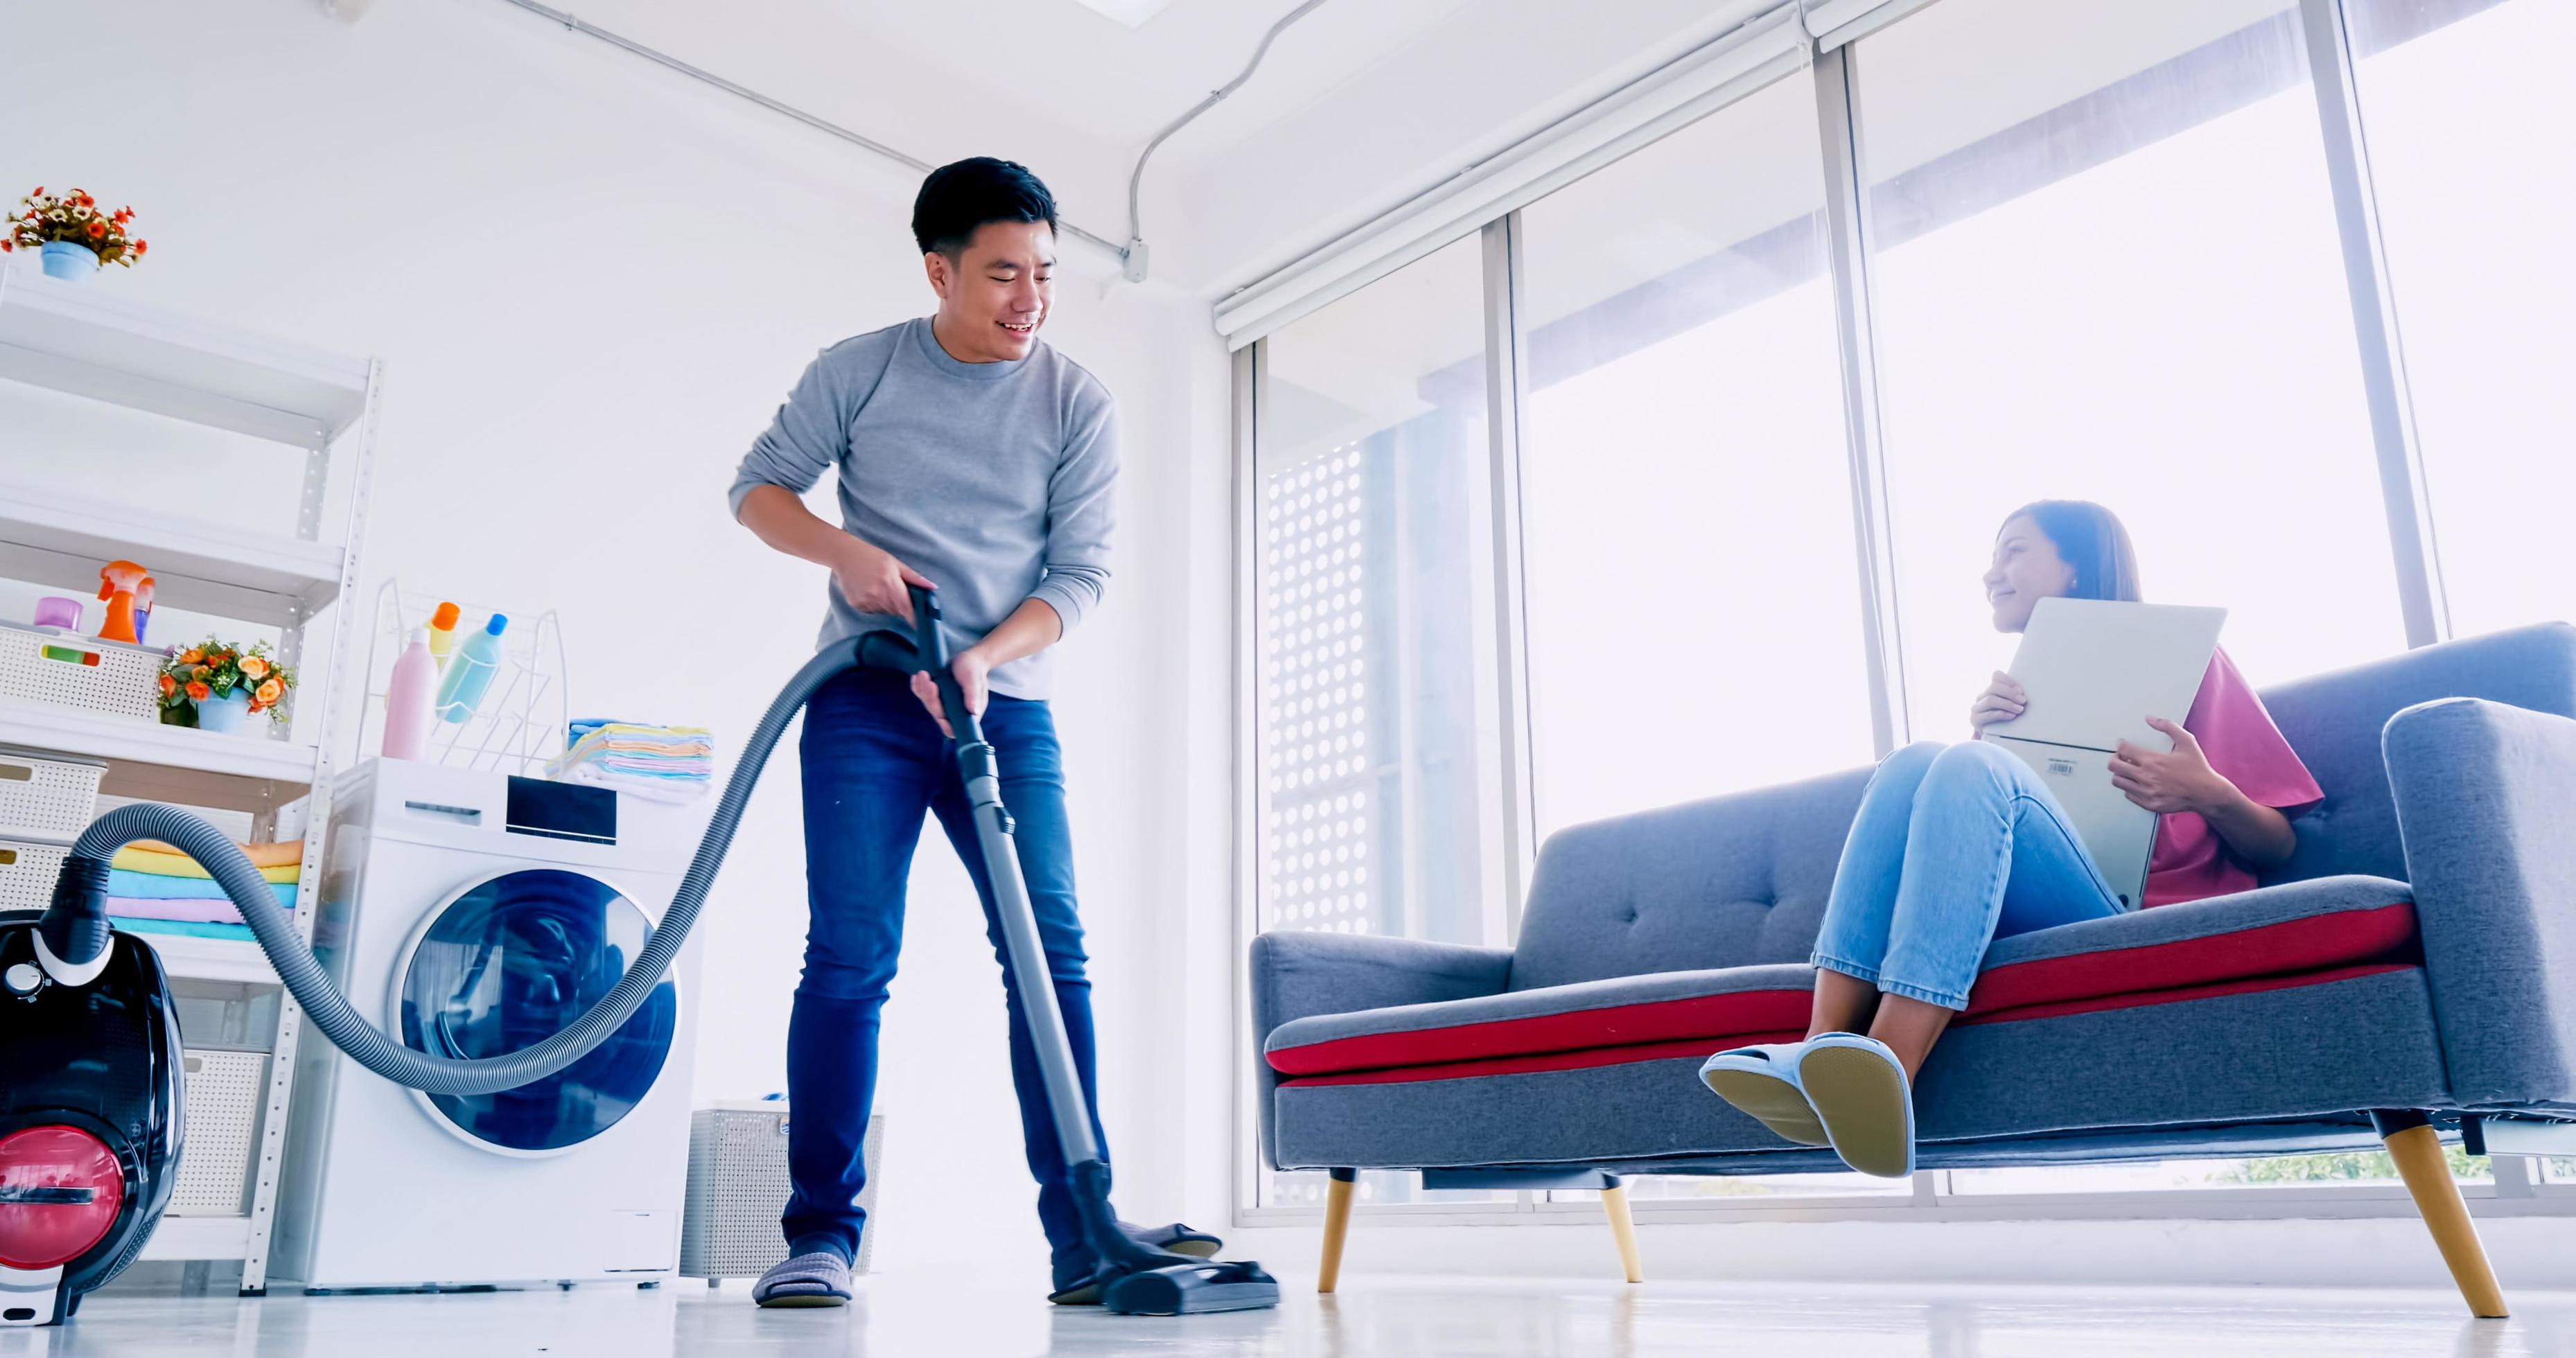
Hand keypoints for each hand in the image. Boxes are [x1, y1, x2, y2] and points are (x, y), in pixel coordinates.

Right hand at [829, 535, 934, 622]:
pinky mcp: (856, 604)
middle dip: (899, 605)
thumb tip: (932, 587)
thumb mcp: (895, 563)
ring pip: (884, 612)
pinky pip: (871, 611)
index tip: (918, 623)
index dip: (913, 617)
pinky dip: (874, 605)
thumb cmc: (872, 557)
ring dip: (886, 605)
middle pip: (896, 611)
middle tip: (894, 591)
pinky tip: (869, 591)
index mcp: (890, 583)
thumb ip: (914, 577)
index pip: (906, 607)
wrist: (845, 556)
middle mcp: (877, 595)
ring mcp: (865, 601)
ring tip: (879, 588)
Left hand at [911, 646, 990, 737]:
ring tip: (923, 674)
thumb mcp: (974, 681)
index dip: (947, 727)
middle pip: (937, 713)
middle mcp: (953, 712)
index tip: (941, 719)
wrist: (969, 660)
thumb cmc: (975, 671)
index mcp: (966, 713)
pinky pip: (922, 694)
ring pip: (928, 704)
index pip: (954, 728)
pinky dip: (917, 687)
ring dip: (923, 690)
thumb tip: (974, 712)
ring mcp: (942, 704)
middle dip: (931, 698)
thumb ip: (973, 696)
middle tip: (930, 682)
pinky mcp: (934, 695)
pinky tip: (915, 678)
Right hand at [1969, 671, 2026, 734]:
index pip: (1997, 676)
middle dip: (2010, 693)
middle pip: (1994, 687)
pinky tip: (2011, 716)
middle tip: (2023, 700)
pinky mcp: (1976, 720)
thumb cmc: (2006, 720)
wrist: (1992, 739)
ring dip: (2007, 704)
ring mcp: (1977, 708)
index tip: (2020, 690)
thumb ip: (2015, 696)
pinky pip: (1988, 714)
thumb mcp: (2011, 705)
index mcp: (1991, 689)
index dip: (2009, 681)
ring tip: (2019, 709)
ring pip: (1990, 700)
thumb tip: (2025, 692)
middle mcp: (1982, 696)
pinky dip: (2001, 714)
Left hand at [2111, 716, 2230, 814]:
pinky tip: (2138, 782)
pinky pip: (2128, 794)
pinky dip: (2130, 787)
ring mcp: (2147, 792)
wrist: (2207, 793)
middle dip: (2115, 758)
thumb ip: (2169, 727)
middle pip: (2114, 766)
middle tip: (2121, 757)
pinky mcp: (2149, 804)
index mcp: (2153, 761)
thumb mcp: (2187, 741)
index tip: (2123, 744)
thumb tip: (2150, 719)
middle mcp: (2147, 777)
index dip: (2120, 745)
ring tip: (2129, 770)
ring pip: (2118, 781)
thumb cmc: (2198, 768)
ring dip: (2120, 774)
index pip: (2123, 749)